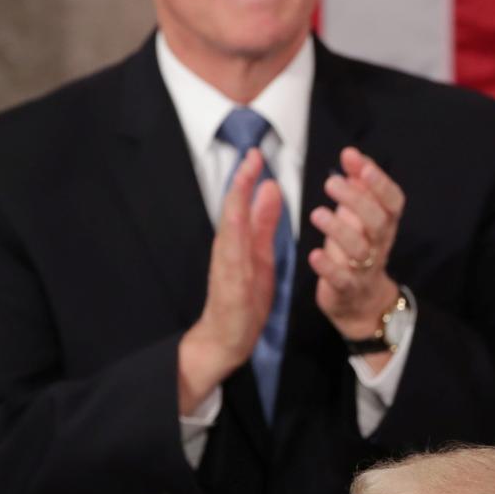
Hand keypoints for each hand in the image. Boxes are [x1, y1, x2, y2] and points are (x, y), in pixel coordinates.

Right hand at [178, 149, 279, 413]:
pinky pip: (231, 263)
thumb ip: (264, 223)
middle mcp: (227, 251)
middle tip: (252, 154)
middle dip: (240, 183)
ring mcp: (226, 270)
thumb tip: (269, 188)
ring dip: (236, 205)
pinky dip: (235, 243)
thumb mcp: (260, 255)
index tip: (257, 153)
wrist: (225, 340)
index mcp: (238, 242)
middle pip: (232, 211)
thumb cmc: (243, 298)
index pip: (241, 204)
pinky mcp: (229, 290)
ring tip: (244, 179)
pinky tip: (240, 227)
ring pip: (228, 232)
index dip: (248, 179)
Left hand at [308, 146, 405, 342]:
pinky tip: (315, 255)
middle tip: (330, 183)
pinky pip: (342, 279)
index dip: (380, 183)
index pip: (393, 202)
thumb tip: (352, 154)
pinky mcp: (347, 288)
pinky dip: (328, 267)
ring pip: (360, 249)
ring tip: (317, 214)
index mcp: (384, 224)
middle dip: (357, 200)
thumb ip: (358, 185)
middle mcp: (378, 244)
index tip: (360, 165)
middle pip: (377, 222)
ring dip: (340, 230)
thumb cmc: (357, 247)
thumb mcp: (360, 215)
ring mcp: (364, 267)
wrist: (360, 299)